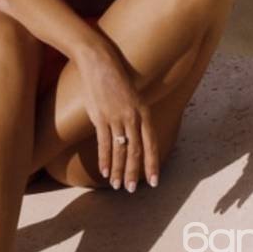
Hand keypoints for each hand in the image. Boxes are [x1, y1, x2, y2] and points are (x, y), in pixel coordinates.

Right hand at [72, 34, 159, 190]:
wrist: (98, 61)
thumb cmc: (115, 77)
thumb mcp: (131, 97)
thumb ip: (134, 115)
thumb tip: (132, 134)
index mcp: (144, 112)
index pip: (151, 144)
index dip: (152, 164)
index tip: (154, 181)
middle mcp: (133, 117)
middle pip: (136, 151)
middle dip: (134, 173)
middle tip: (132, 190)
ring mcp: (116, 117)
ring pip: (120, 151)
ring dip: (119, 170)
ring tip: (118, 186)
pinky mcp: (100, 117)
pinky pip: (104, 144)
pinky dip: (105, 160)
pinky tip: (105, 172)